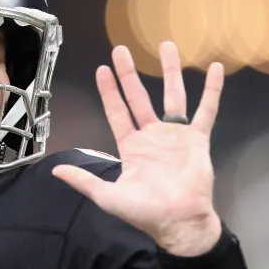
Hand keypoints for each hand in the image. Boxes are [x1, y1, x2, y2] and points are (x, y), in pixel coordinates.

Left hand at [52, 41, 223, 256]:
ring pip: (172, 95)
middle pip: (139, 97)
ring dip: (169, 71)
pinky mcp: (197, 139)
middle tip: (121, 50)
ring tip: (167, 46)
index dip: (109, 92)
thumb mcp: (107, 196)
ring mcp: (175, 135)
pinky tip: (213, 69)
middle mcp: (152, 136)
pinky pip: (206, 110)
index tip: (101, 70)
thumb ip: (84, 181)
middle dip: (129, 74)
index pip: (117, 112)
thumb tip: (55, 172)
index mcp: (131, 147)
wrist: (178, 222)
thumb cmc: (144, 212)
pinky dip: (211, 90)